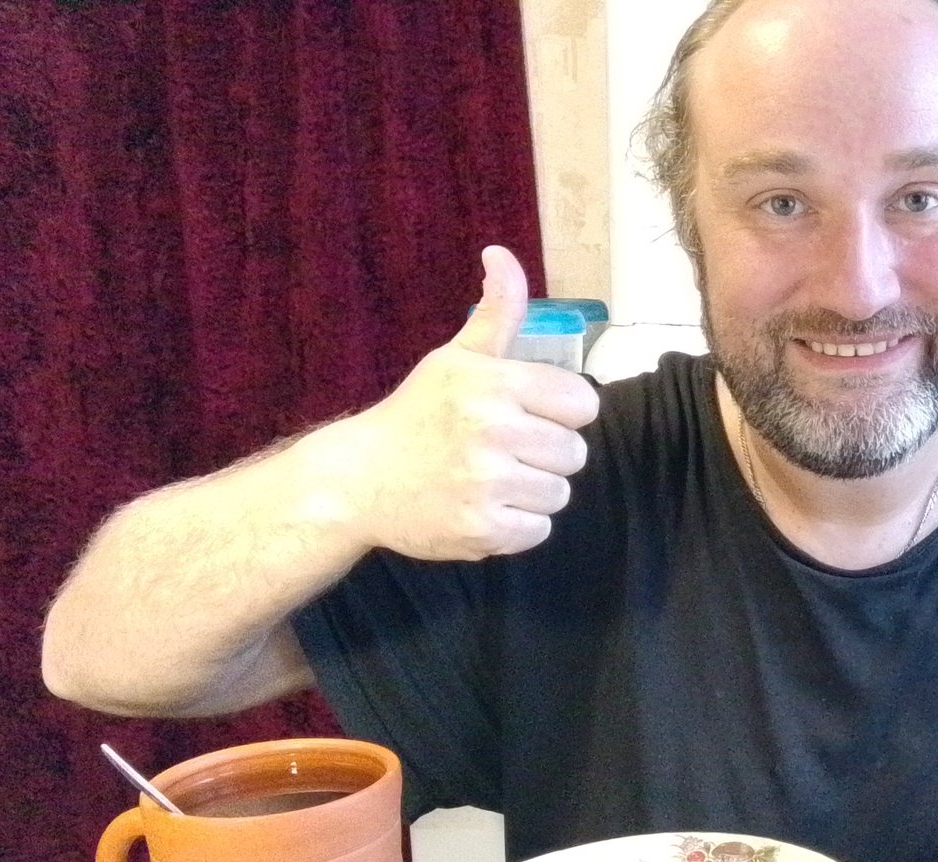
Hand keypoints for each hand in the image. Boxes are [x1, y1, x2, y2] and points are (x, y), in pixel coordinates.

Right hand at [325, 246, 600, 559]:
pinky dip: (516, 526)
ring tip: (489, 480)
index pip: (582, 404)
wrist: (356, 481)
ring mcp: (487, 483)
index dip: (560, 413)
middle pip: (575, 454)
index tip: (528, 416)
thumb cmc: (416, 416)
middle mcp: (493, 431)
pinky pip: (538, 530)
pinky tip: (482, 507)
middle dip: (545, 456)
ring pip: (559, 494)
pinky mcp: (482, 529)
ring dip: (532, 492)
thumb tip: (502, 254)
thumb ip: (497, 312)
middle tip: (501, 452)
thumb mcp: (456, 359)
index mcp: (494, 384)